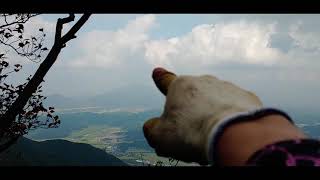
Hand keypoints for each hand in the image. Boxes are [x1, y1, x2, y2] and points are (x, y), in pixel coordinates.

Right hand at [143, 68, 262, 164]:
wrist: (233, 134)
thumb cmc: (193, 133)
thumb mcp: (160, 136)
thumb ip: (152, 129)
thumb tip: (152, 127)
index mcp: (180, 86)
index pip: (166, 81)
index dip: (160, 79)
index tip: (157, 72)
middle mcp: (204, 82)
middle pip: (192, 99)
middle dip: (190, 113)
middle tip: (190, 133)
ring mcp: (227, 88)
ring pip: (214, 104)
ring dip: (211, 116)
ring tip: (211, 136)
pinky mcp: (246, 99)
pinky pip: (234, 109)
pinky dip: (230, 119)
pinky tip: (229, 133)